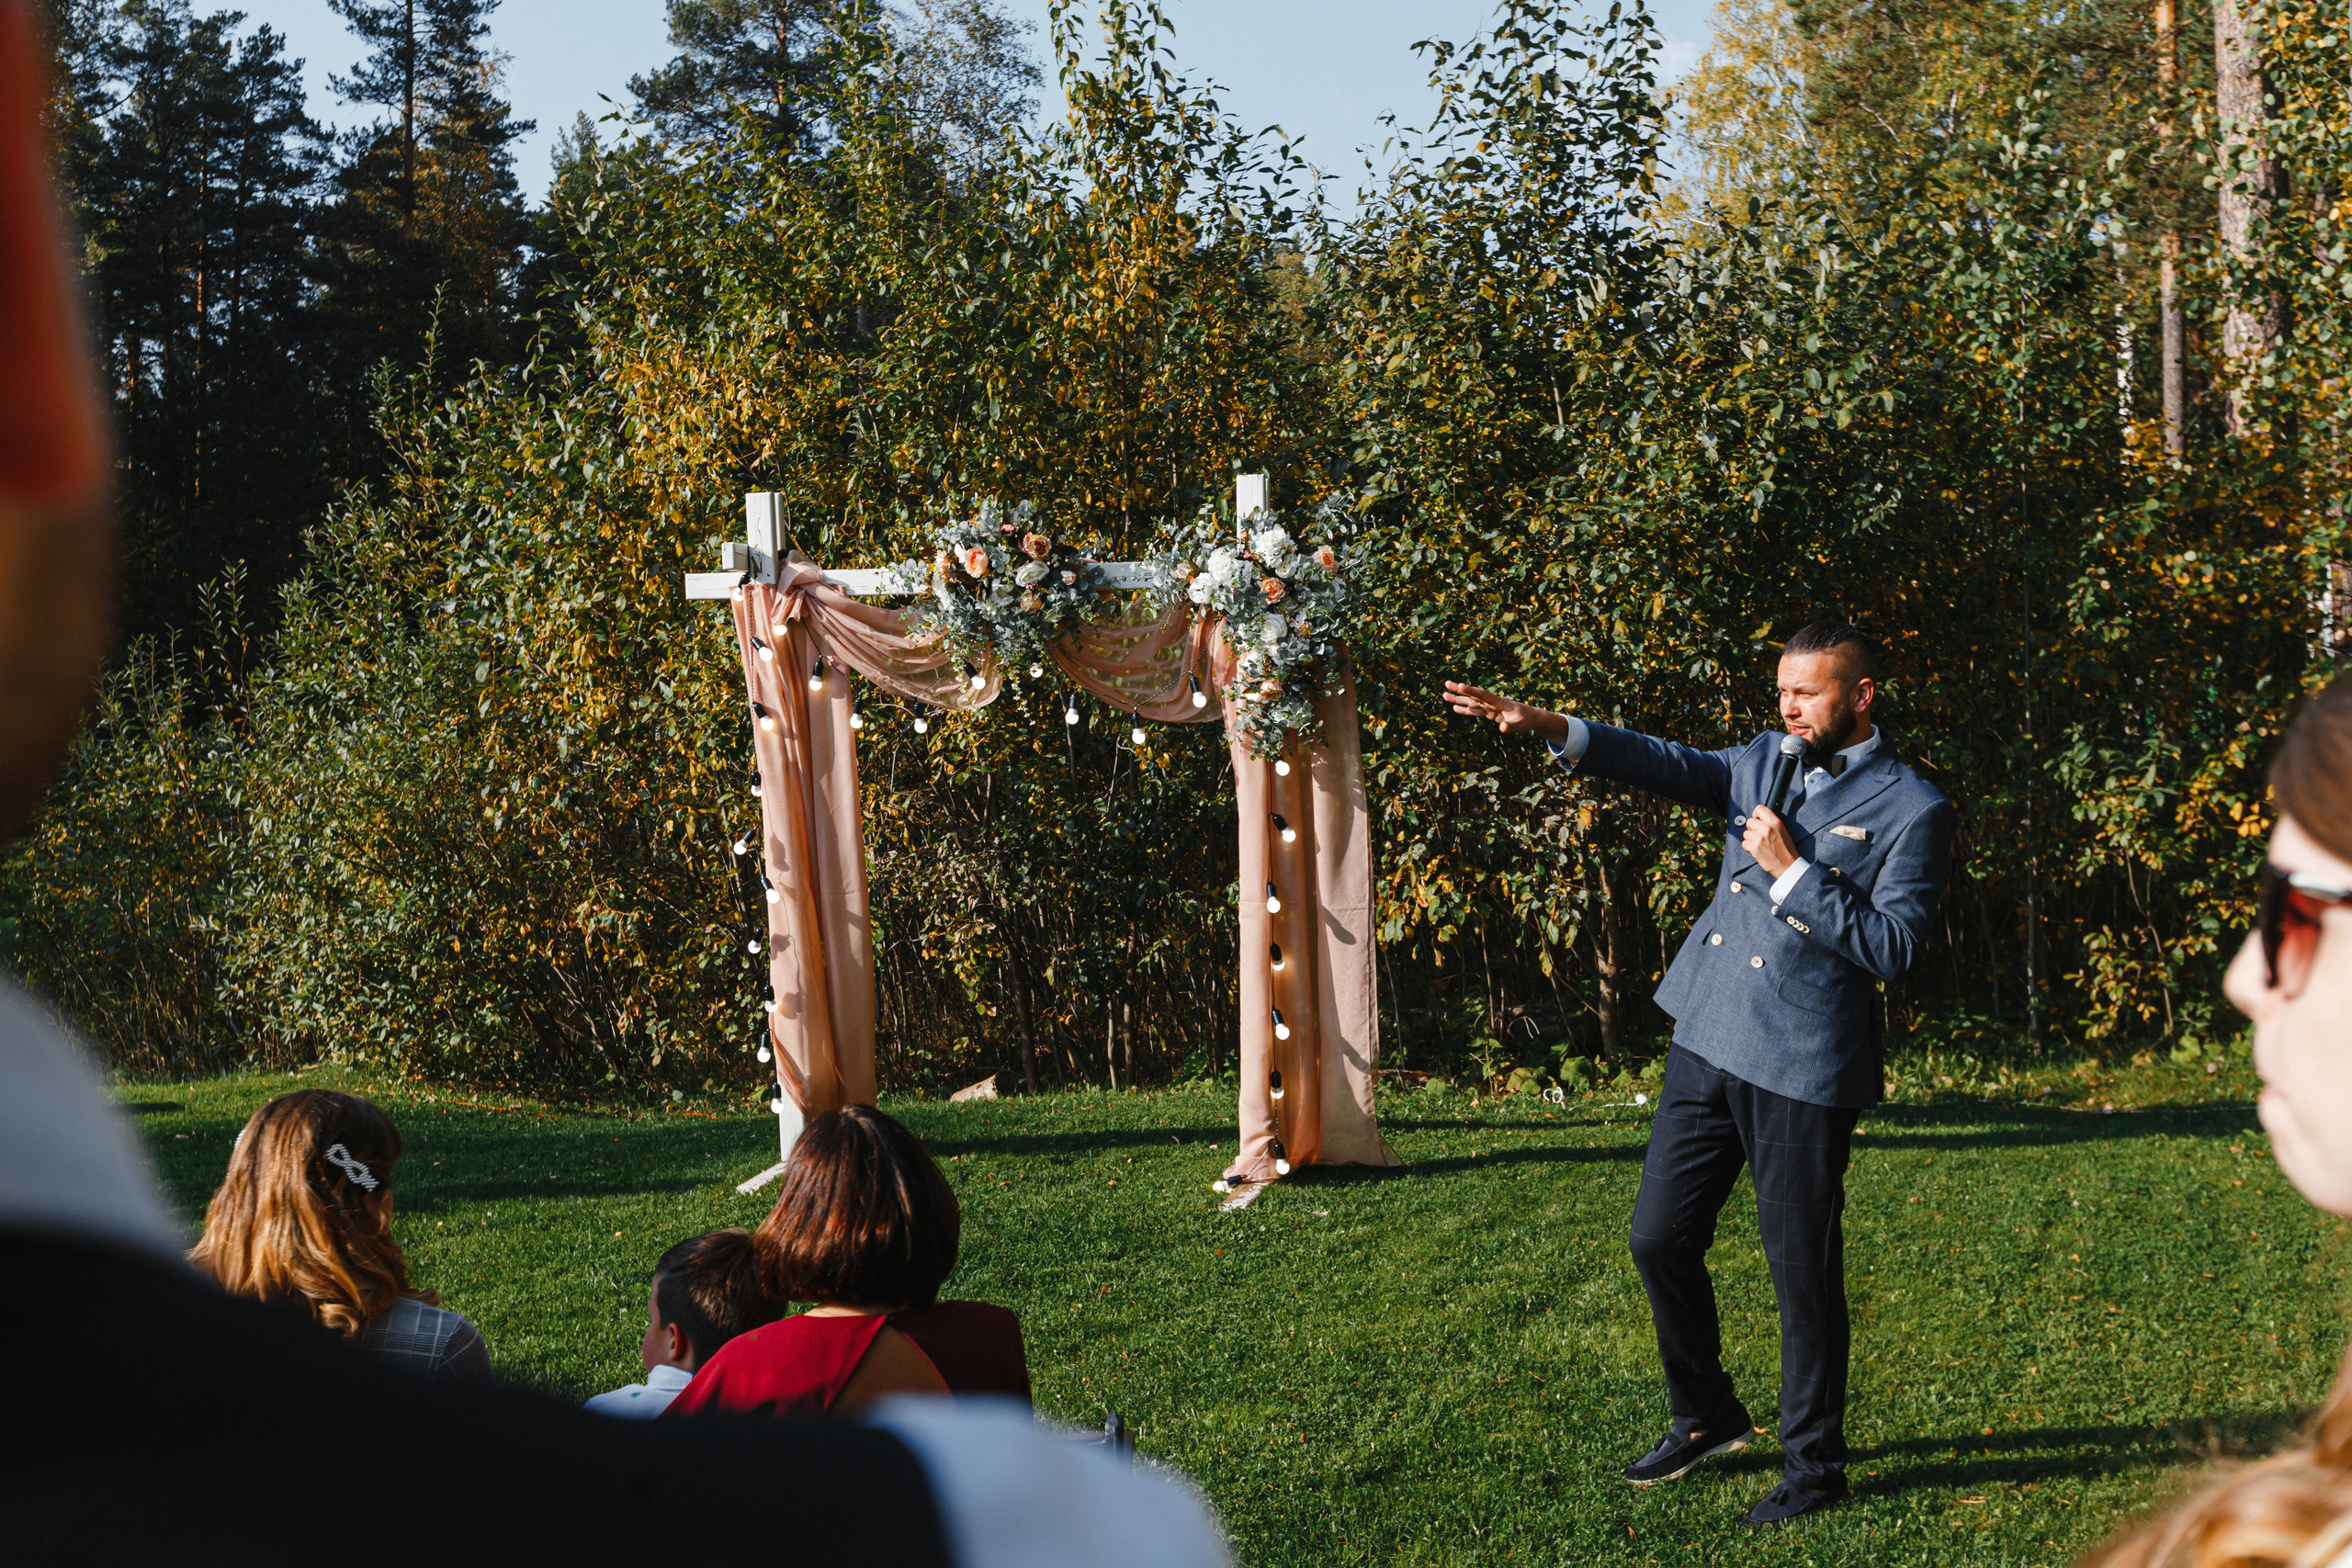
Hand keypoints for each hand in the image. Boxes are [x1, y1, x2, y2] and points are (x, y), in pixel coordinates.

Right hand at [1441, 681, 1569, 745]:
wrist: (1532, 717)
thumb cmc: (1527, 720)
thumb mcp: (1520, 725)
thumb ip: (1510, 727)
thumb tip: (1502, 729)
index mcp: (1500, 703)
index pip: (1483, 696)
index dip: (1472, 691)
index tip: (1460, 685)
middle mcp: (1492, 703)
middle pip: (1474, 695)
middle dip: (1460, 690)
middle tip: (1446, 683)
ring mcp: (1490, 708)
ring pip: (1471, 702)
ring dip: (1458, 699)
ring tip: (1444, 695)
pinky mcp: (1490, 713)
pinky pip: (1475, 711)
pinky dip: (1465, 710)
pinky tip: (1455, 709)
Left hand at [1743, 805, 1797, 878]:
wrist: (1788, 865)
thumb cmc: (1785, 849)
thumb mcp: (1782, 831)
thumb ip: (1771, 823)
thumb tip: (1758, 819)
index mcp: (1776, 822)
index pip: (1759, 808)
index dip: (1756, 815)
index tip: (1757, 820)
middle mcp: (1767, 828)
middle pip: (1749, 822)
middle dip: (1752, 829)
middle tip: (1759, 837)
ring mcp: (1760, 838)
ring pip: (1745, 834)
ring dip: (1750, 840)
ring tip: (1760, 845)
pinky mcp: (1755, 847)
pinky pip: (1744, 844)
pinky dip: (1748, 848)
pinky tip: (1757, 851)